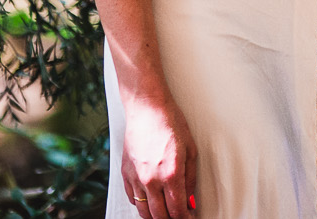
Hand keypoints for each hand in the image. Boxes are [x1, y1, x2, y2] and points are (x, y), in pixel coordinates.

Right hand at [121, 91, 198, 217]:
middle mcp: (151, 179)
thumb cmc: (171, 123)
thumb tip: (190, 200)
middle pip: (159, 216)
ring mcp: (136, 178)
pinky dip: (141, 204)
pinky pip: (132, 199)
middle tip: (177, 216)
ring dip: (154, 217)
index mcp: (171, 174)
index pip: (177, 210)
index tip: (189, 218)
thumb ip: (190, 179)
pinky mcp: (126, 174)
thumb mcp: (190, 150)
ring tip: (164, 214)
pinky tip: (150, 201)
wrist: (147, 109)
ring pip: (143, 211)